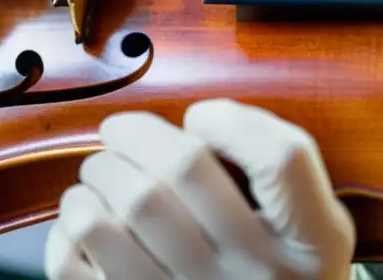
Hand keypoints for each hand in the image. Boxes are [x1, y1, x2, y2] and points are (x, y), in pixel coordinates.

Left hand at [45, 99, 356, 279]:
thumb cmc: (275, 271)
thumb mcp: (313, 226)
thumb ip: (274, 171)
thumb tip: (193, 120)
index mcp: (309, 245)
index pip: (280, 160)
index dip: (229, 120)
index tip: (202, 119)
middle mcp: (253, 277)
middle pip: (179, 168)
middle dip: (132, 132)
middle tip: (120, 132)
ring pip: (113, 214)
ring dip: (94, 179)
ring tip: (103, 176)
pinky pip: (74, 262)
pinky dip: (69, 228)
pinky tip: (90, 220)